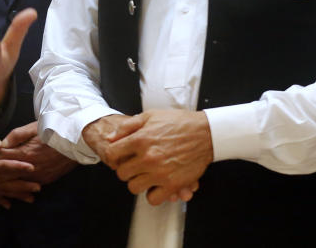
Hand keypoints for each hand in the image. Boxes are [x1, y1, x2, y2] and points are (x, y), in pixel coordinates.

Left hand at [0, 122, 76, 185]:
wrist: (79, 141)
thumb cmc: (56, 129)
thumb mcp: (35, 127)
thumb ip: (18, 135)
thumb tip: (2, 143)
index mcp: (25, 153)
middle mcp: (30, 168)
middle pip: (3, 174)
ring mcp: (37, 176)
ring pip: (13, 184)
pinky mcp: (45, 180)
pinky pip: (25, 188)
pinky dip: (14, 192)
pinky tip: (6, 196)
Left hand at [89, 110, 209, 204]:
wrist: (205, 133)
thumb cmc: (179, 123)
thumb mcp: (150, 116)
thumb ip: (127, 127)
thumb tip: (110, 138)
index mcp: (140, 139)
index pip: (112, 154)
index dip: (114, 155)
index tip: (120, 156)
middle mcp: (148, 157)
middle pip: (122, 174)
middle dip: (126, 169)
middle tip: (134, 165)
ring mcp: (160, 172)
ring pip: (134, 187)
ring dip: (137, 182)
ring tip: (145, 175)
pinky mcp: (173, 184)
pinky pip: (153, 199)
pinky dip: (153, 194)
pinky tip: (156, 184)